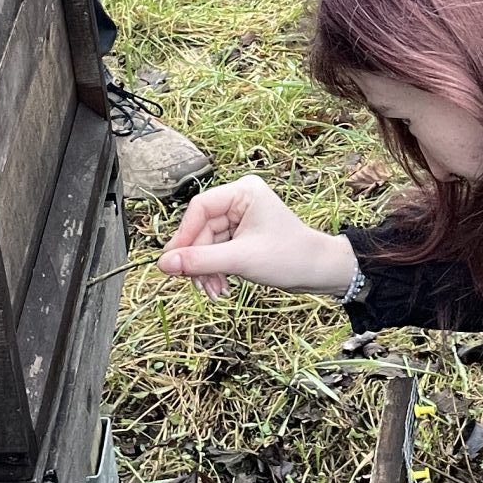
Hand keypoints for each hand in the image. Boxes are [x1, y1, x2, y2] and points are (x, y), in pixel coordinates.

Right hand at [159, 175, 356, 299]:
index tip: (172, 262)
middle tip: (197, 286)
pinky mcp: (241, 234)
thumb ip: (200, 261)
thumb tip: (163, 264)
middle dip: (198, 260)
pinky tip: (220, 287)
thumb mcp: (240, 260)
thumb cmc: (289, 257)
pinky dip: (215, 270)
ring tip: (214, 292)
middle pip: (201, 229)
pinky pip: (216, 250)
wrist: (319, 271)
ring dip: (206, 270)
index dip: (184, 236)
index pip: (200, 208)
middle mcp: (239, 199)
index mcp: (243, 191)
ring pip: (206, 243)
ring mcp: (240, 217)